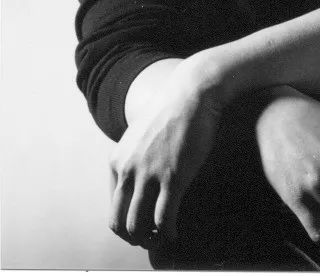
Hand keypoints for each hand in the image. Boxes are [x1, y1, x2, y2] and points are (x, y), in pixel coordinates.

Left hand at [109, 57, 223, 246]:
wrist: (191, 94)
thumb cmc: (171, 113)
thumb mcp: (140, 135)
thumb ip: (134, 157)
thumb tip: (138, 180)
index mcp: (117, 161)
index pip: (112, 207)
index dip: (126, 224)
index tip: (142, 226)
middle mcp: (128, 170)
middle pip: (119, 222)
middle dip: (132, 238)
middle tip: (148, 240)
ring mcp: (149, 174)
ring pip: (138, 225)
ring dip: (149, 239)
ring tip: (162, 239)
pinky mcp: (173, 177)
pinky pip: (164, 218)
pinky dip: (168, 233)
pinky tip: (175, 234)